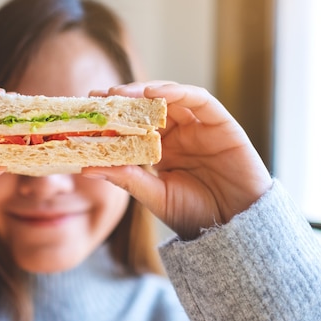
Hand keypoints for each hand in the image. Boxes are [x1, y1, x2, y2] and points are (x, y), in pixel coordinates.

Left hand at [85, 82, 271, 239]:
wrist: (233, 229)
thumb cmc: (195, 215)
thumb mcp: (154, 195)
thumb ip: (126, 178)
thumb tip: (86, 168)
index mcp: (161, 150)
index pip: (134, 124)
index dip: (113, 114)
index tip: (89, 107)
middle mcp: (180, 134)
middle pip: (150, 106)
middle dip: (125, 98)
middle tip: (101, 95)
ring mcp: (200, 128)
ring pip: (171, 97)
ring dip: (146, 91)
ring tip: (122, 93)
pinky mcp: (222, 125)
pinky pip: (200, 100)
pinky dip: (178, 92)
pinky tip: (155, 92)